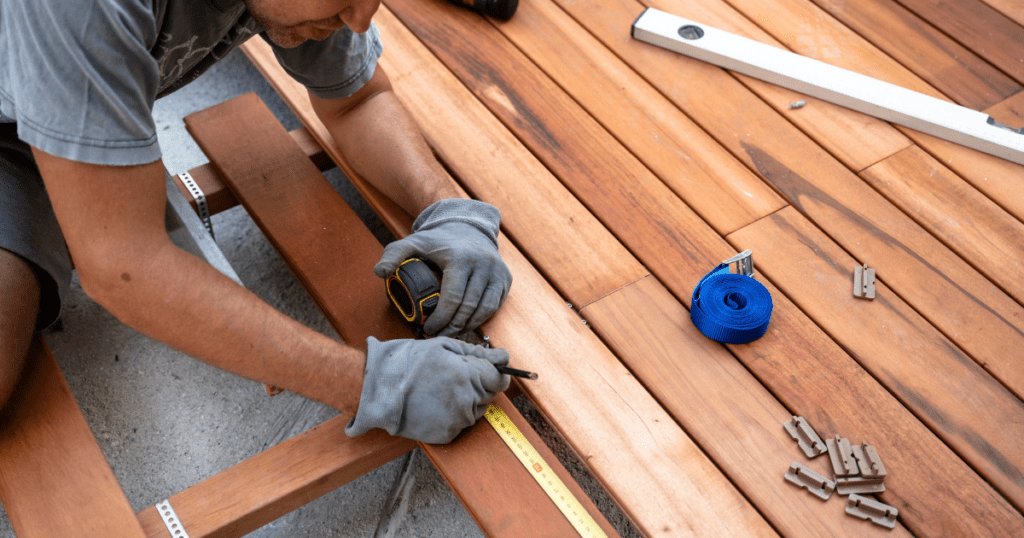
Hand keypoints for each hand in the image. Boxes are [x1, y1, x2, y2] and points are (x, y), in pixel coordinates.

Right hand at [345, 336, 510, 443]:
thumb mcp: (441, 346)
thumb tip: (503, 357)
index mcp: (467, 376)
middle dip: (478, 384)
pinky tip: (434, 403)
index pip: (500, 378)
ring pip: (476, 410)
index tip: (486, 367)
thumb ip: (476, 353)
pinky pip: (461, 423)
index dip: (495, 371)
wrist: (375, 390)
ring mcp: (456, 421)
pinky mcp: (446, 435)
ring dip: (467, 399)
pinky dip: (453, 414)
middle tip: (453, 375)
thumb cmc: (405, 363)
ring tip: (440, 388)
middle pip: (489, 394)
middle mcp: (466, 402)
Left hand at [375, 199, 511, 335]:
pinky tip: (466, 324)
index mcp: (460, 258)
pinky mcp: (505, 279)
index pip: (452, 298)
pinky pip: (494, 306)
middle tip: (438, 335)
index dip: (441, 319)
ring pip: (484, 310)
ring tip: (451, 332)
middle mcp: (483, 264)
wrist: (468, 227)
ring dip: (467, 326)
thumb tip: (380, 272)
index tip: (429, 328)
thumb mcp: (413, 243)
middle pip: (468, 307)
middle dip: (452, 326)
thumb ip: (394, 254)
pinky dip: (481, 319)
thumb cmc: (439, 240)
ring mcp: (497, 272)